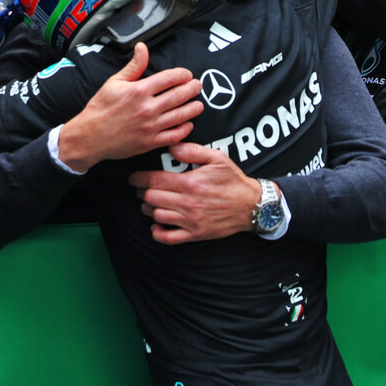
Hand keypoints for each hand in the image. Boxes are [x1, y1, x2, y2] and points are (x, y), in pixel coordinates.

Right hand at [57, 44, 203, 172]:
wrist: (90, 136)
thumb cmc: (101, 108)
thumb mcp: (114, 82)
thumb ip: (133, 66)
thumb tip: (142, 47)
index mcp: (139, 90)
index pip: (169, 78)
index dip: (182, 74)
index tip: (187, 74)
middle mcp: (147, 108)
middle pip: (178, 95)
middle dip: (192, 89)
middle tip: (198, 86)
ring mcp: (150, 127)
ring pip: (180, 116)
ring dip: (193, 109)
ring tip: (199, 104)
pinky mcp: (150, 143)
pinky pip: (174, 136)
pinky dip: (184, 129)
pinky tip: (188, 124)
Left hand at [129, 141, 263, 244]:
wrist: (251, 206)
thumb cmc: (233, 181)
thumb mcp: (217, 158)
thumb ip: (193, 151)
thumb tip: (172, 147)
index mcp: (190, 183)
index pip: (155, 181)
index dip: (139, 179)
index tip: (133, 178)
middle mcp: (188, 203)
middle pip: (152, 198)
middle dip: (142, 192)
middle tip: (141, 189)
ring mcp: (191, 220)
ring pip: (157, 216)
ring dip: (149, 209)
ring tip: (150, 203)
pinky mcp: (195, 234)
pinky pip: (169, 238)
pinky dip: (158, 232)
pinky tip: (157, 225)